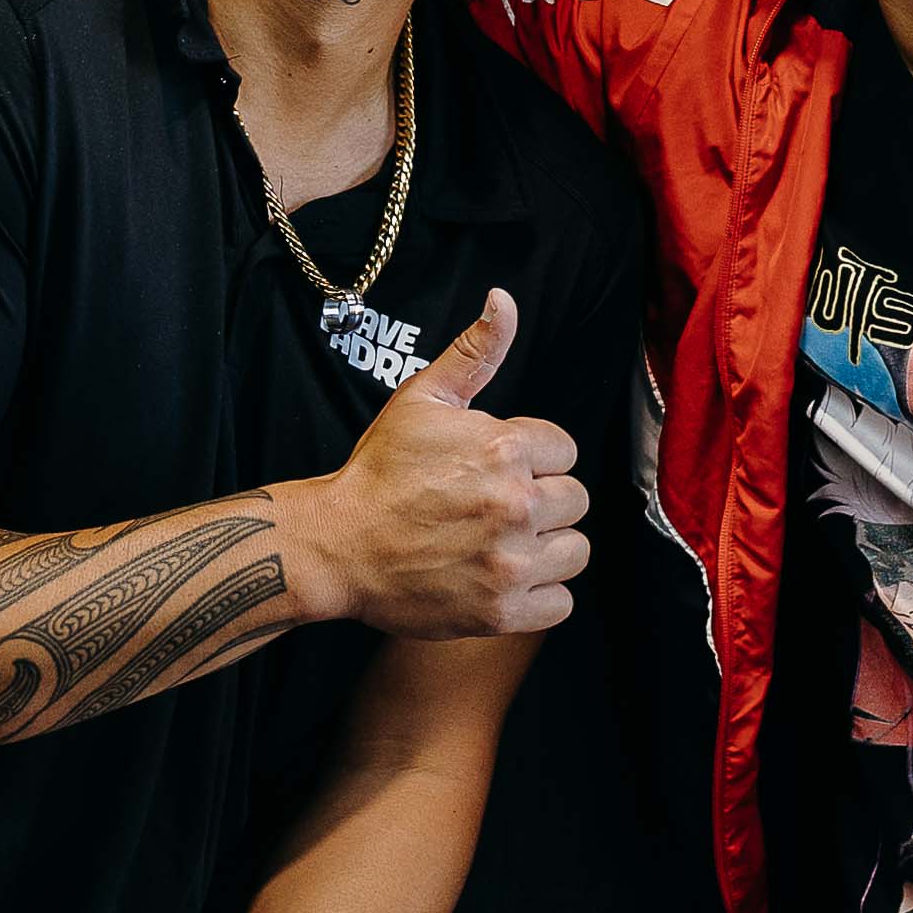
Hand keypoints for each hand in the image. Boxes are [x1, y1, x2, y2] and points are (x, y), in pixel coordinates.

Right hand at [269, 291, 589, 637]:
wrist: (336, 546)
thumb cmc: (379, 471)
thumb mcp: (423, 399)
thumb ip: (475, 352)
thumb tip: (504, 300)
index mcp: (504, 446)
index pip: (565, 450)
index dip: (533, 458)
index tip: (496, 469)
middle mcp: (515, 503)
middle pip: (574, 499)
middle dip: (541, 500)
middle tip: (494, 507)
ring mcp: (510, 562)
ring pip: (576, 550)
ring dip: (548, 548)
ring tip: (503, 542)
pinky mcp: (502, 611)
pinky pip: (561, 603)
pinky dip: (540, 595)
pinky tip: (504, 577)